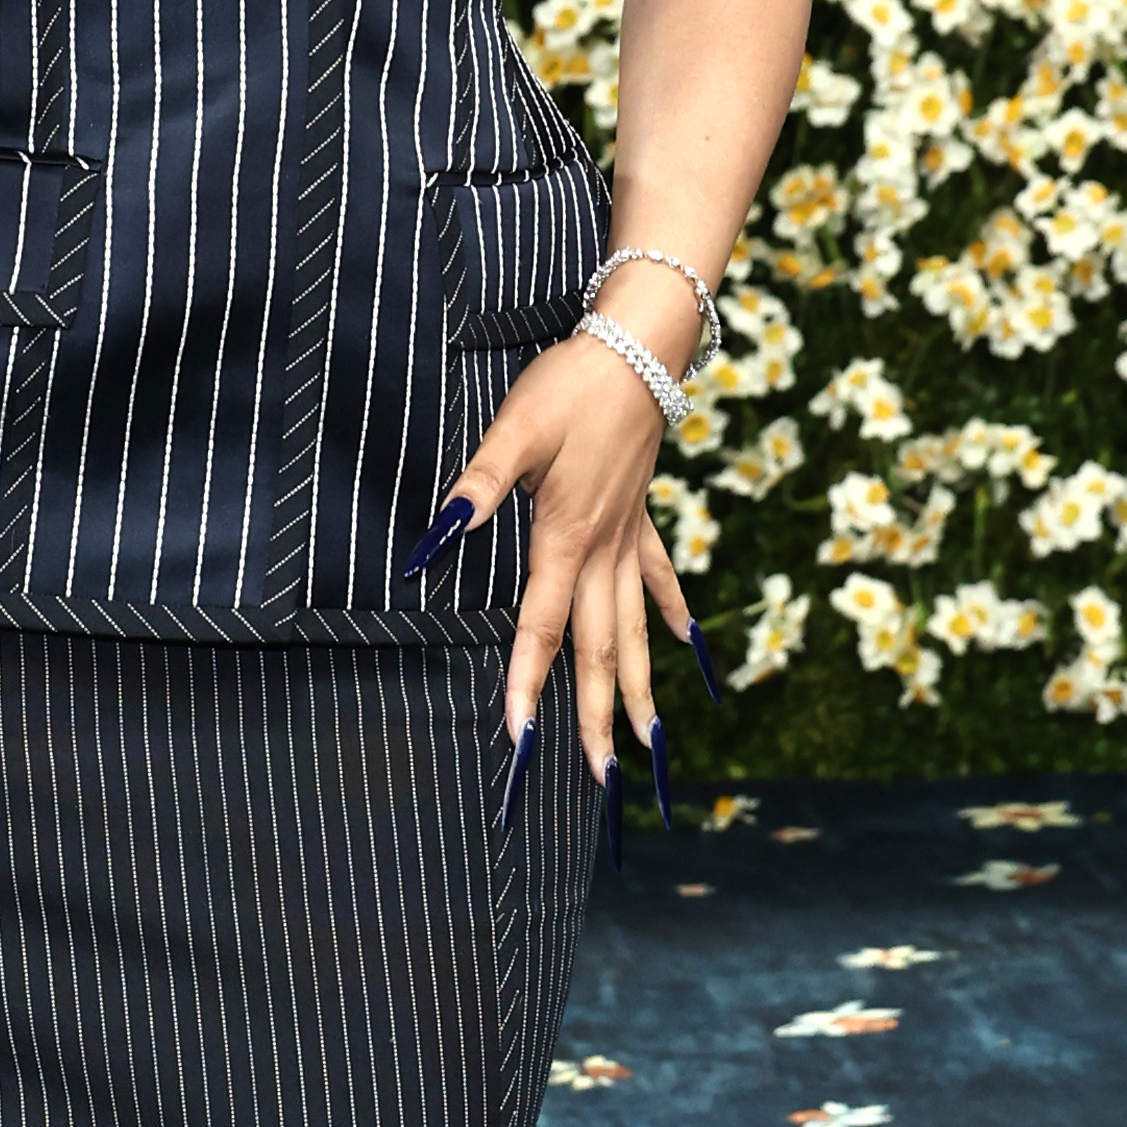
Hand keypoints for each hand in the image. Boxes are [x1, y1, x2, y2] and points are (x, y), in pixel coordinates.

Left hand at [442, 293, 703, 783]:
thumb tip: (439, 534)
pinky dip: (671, 615)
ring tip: (648, 744)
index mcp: (567, 539)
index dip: (528, 686)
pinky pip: (659, 580)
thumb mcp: (516, 428)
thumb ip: (478, 485)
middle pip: (599, 651)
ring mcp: (629, 539)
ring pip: (635, 631)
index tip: (520, 740)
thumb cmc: (573, 384)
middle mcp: (604, 552)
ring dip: (639, 689)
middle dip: (596, 719)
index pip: (542, 629)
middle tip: (602, 780)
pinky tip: (687, 650)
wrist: (639, 346)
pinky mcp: (642, 518)